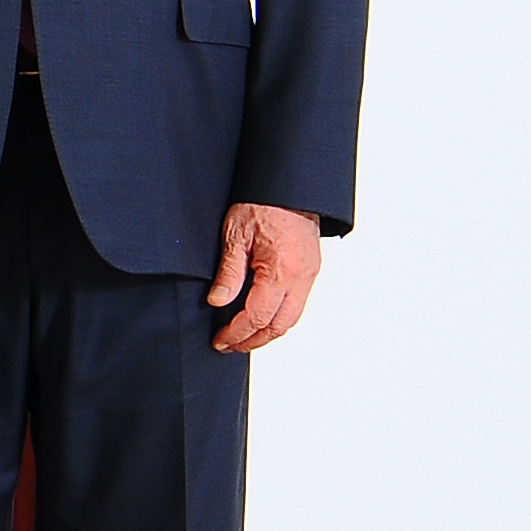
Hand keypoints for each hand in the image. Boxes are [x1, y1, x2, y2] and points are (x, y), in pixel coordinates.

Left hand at [204, 203, 323, 352]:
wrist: (288, 186)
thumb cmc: (262, 204)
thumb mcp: (235, 236)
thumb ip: (229, 273)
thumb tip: (218, 301)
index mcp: (282, 271)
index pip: (257, 317)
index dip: (237, 333)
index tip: (220, 340)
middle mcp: (301, 278)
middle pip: (279, 326)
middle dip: (252, 341)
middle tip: (229, 345)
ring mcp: (310, 275)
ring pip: (291, 319)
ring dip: (267, 333)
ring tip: (243, 337)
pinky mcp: (311, 270)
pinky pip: (297, 304)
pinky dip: (279, 318)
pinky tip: (261, 318)